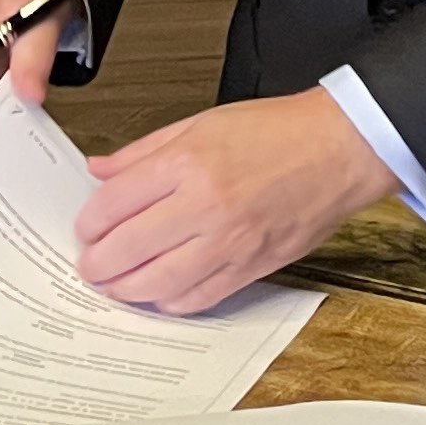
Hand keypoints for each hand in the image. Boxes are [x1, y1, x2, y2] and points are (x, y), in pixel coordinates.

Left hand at [73, 89, 399, 315]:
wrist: (339, 148)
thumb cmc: (279, 132)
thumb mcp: (199, 123)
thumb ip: (143, 151)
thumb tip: (102, 171)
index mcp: (187, 163)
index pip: (114, 203)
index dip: (90, 222)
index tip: (86, 228)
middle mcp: (206, 205)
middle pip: (128, 249)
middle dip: (98, 263)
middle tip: (90, 264)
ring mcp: (230, 241)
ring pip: (159, 283)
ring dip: (127, 290)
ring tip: (116, 284)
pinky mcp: (252, 266)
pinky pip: (200, 298)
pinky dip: (171, 301)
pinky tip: (160, 292)